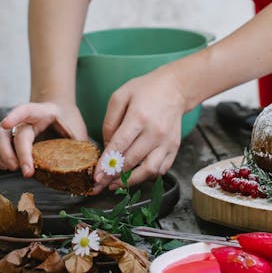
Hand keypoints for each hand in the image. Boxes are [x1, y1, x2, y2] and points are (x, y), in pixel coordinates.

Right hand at [0, 101, 88, 176]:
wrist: (59, 110)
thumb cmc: (68, 121)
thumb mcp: (78, 129)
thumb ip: (81, 145)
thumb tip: (91, 167)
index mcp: (43, 112)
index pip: (26, 109)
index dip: (15, 115)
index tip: (7, 123)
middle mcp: (25, 119)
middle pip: (12, 131)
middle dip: (13, 151)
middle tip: (22, 169)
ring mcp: (14, 129)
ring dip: (0, 155)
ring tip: (12, 169)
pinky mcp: (9, 140)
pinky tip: (6, 167)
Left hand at [93, 67, 188, 191]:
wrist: (175, 88)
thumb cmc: (146, 90)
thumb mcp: (120, 96)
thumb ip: (110, 121)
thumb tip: (107, 146)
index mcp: (139, 117)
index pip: (119, 146)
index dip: (106, 164)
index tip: (96, 176)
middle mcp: (155, 132)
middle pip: (131, 161)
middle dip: (113, 175)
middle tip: (100, 184)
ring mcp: (167, 142)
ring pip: (148, 170)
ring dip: (131, 181)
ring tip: (116, 184)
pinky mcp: (174, 147)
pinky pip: (161, 169)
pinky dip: (148, 176)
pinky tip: (136, 175)